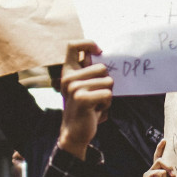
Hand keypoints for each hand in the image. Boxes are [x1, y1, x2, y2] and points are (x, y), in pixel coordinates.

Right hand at [57, 40, 112, 159]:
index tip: (99, 52)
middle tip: (96, 95)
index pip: (73, 45)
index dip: (88, 44)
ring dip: (107, 95)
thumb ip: (89, 71)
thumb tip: (102, 54)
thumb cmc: (85, 108)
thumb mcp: (84, 86)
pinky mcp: (82, 98)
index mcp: (68, 71)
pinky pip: (108, 94)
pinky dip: (106, 103)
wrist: (74, 132)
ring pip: (108, 81)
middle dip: (106, 82)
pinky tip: (96, 110)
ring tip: (96, 103)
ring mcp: (73, 87)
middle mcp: (68, 77)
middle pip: (103, 67)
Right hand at [142, 138, 175, 176]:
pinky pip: (156, 172)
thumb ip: (174, 176)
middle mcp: (152, 172)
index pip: (159, 157)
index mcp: (159, 173)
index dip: (160, 148)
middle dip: (167, 162)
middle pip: (158, 158)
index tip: (165, 140)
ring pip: (159, 164)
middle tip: (174, 173)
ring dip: (167, 171)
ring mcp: (149, 175)